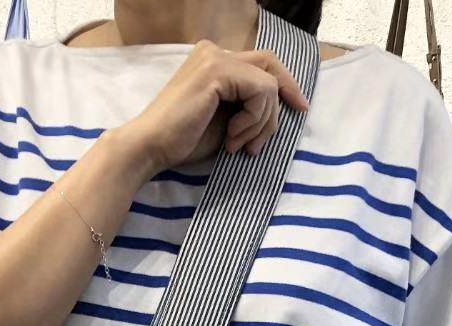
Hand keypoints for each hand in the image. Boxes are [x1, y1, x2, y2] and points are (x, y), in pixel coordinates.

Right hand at [122, 41, 309, 172]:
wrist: (151, 147)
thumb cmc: (182, 142)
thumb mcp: (225, 121)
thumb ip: (247, 107)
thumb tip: (279, 109)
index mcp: (214, 61)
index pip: (263, 64)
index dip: (286, 85)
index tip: (300, 108)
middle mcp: (215, 51)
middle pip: (271, 66)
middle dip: (280, 104)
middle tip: (261, 142)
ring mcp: (215, 57)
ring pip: (268, 85)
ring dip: (261, 123)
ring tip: (237, 144)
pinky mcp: (216, 71)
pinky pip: (260, 92)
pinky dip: (253, 120)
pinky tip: (232, 136)